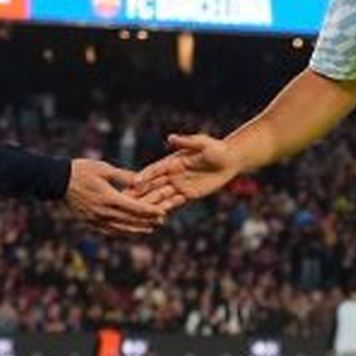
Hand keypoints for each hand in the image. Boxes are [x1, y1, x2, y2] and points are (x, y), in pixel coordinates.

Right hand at [65, 159, 167, 235]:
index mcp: (108, 198)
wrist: (57, 180)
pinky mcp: (88, 221)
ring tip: (148, 230)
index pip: (134, 208)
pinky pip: (107, 230)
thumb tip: (141, 181)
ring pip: (120, 228)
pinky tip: (127, 231)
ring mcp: (95, 219)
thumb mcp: (104, 169)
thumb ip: (124, 176)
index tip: (163, 213)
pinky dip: (120, 232)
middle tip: (161, 222)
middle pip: (130, 220)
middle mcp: (103, 212)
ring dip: (135, 230)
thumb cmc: (81, 170)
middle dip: (147, 222)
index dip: (150, 212)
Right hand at [132, 133, 247, 211]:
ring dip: (148, 203)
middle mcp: (172, 174)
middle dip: (139, 192)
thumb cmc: (217, 148)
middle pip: (152, 185)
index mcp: (172, 161)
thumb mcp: (202, 144)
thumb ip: (186, 142)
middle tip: (124, 200)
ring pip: (160, 196)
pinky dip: (165, 208)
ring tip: (135, 212)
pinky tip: (154, 217)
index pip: (154, 170)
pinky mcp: (188, 194)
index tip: (133, 183)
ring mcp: (179, 185)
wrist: (231, 159)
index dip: (144, 177)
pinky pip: (174, 203)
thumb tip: (171, 138)